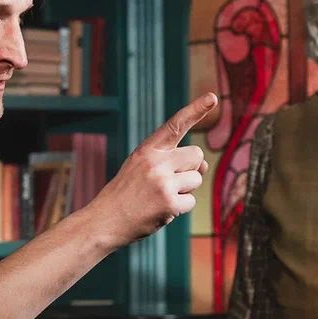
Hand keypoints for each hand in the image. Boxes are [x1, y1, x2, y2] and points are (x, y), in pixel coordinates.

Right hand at [89, 93, 215, 247]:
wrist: (105, 220)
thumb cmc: (127, 193)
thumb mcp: (141, 168)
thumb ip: (172, 161)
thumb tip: (204, 166)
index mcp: (147, 149)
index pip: (175, 125)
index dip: (195, 110)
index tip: (212, 98)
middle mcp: (156, 162)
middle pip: (196, 156)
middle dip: (189, 169)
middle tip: (167, 182)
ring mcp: (163, 183)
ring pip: (196, 179)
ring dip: (184, 190)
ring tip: (159, 197)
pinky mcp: (169, 204)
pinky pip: (190, 202)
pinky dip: (179, 208)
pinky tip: (160, 210)